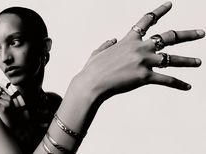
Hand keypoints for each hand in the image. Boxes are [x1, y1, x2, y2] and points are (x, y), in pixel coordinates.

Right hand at [79, 2, 203, 99]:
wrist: (92, 83)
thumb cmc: (93, 68)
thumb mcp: (98, 51)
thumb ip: (107, 44)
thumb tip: (112, 39)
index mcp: (129, 40)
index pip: (147, 21)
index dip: (159, 11)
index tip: (170, 5)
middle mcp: (140, 47)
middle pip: (169, 37)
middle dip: (187, 34)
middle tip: (201, 33)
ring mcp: (144, 62)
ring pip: (172, 59)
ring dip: (188, 61)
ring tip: (199, 62)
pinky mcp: (145, 76)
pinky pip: (167, 80)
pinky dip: (178, 84)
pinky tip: (188, 86)